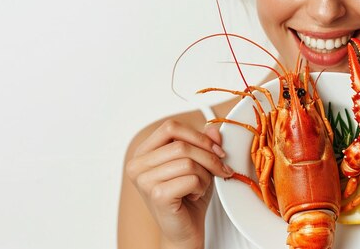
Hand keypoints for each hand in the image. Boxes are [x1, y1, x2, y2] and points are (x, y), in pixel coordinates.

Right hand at [125, 120, 232, 247]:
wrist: (184, 232)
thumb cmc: (189, 197)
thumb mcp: (199, 164)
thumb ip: (204, 143)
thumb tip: (214, 127)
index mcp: (144, 152)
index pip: (171, 127)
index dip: (198, 135)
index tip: (217, 149)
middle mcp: (137, 164)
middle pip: (181, 145)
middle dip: (209, 157)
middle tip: (221, 169)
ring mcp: (144, 180)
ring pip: (188, 162)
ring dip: (205, 174)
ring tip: (202, 186)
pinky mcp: (156, 195)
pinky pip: (191, 178)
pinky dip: (201, 187)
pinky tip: (195, 195)